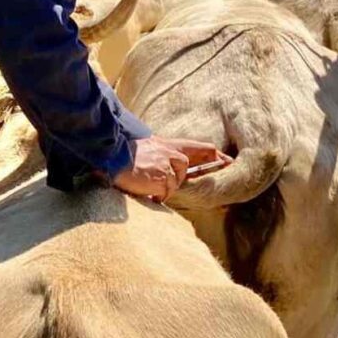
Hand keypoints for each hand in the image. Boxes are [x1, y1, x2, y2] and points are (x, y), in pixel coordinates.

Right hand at [111, 135, 229, 200]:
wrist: (111, 157)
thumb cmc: (122, 156)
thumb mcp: (144, 150)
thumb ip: (158, 156)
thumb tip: (167, 173)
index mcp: (164, 144)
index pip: (195, 147)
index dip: (212, 153)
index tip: (226, 160)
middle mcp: (168, 152)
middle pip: (184, 165)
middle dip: (182, 174)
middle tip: (195, 173)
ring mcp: (167, 164)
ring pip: (174, 181)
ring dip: (162, 186)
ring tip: (146, 182)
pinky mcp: (164, 177)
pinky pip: (165, 191)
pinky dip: (155, 193)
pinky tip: (145, 189)